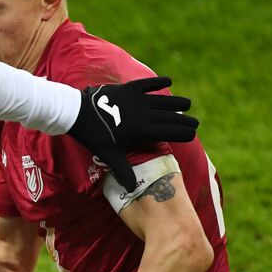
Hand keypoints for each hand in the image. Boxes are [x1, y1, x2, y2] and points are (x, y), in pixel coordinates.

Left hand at [67, 77, 197, 191]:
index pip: (167, 132)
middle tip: (195, 122)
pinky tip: (169, 81)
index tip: (193, 134)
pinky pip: (147, 84)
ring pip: (162, 100)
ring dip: (176, 103)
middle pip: (169, 117)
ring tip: (187, 105)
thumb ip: (123, 170)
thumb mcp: (108, 154)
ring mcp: (136, 99)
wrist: (76, 112)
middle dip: (184, 120)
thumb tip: (130, 190)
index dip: (182, 133)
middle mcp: (142, 113)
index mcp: (139, 130)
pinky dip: (158, 82)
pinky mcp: (128, 88)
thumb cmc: (92, 136)